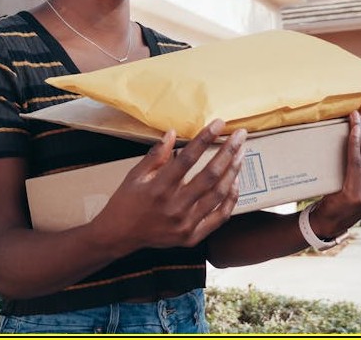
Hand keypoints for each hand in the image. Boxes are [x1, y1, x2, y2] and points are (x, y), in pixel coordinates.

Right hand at [92, 119, 246, 253]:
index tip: (219, 124)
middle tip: (240, 135)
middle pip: (209, 175)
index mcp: (158, 188)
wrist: (119, 236)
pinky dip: (230, 199)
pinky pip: (219, 217)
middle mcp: (174, 207)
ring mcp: (185, 224)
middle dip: (228, 152)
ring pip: (218, 194)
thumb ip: (156, 155)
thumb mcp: (135, 174)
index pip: (187, 158)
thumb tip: (172, 132)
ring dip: (233, 172)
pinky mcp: (192, 237)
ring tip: (241, 154)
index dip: (205, 138)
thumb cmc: (126, 201)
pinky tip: (234, 182)